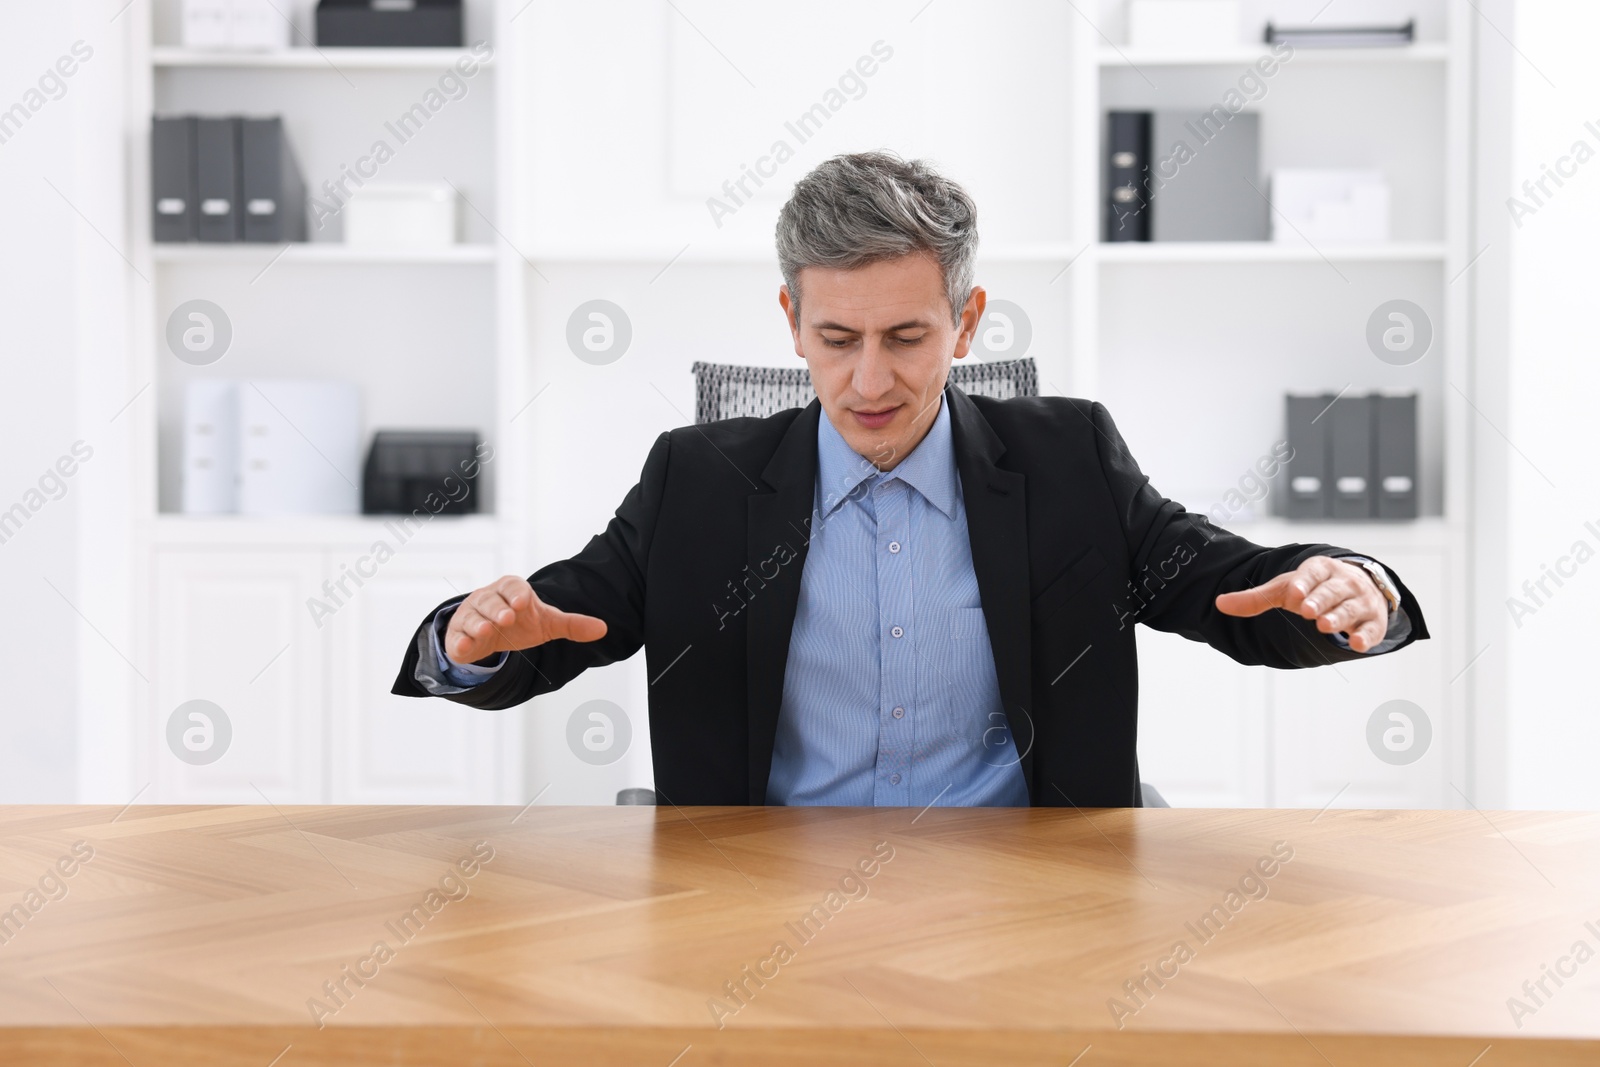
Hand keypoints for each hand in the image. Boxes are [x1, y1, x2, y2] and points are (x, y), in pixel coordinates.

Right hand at [444, 575, 606, 666]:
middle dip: (498, 608)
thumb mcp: (547, 623)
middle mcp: (488, 599)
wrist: (491, 634)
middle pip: (490, 599)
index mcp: (511, 590)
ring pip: (471, 617)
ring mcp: (470, 617)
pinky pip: (456, 637)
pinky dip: (459, 642)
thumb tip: (604, 628)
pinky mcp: (458, 636)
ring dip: (478, 623)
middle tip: (507, 617)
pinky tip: (464, 648)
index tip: (524, 602)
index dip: (517, 592)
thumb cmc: (520, 622)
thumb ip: (572, 625)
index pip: (513, 585)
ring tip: (486, 630)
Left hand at [1213, 555, 1389, 652]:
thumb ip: (1255, 599)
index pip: (1311, 574)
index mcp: (1319, 570)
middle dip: (1320, 601)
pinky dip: (1365, 636)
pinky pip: (1370, 629)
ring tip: (1324, 626)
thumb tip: (1219, 604)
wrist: (1358, 587)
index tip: (1294, 593)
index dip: (1303, 583)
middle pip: (1330, 592)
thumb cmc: (1313, 588)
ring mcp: (1360, 602)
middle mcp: (1343, 583)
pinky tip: (1356, 644)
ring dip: (1338, 617)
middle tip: (1308, 612)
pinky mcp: (1372, 622)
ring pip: (1349, 609)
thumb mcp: (1285, 589)